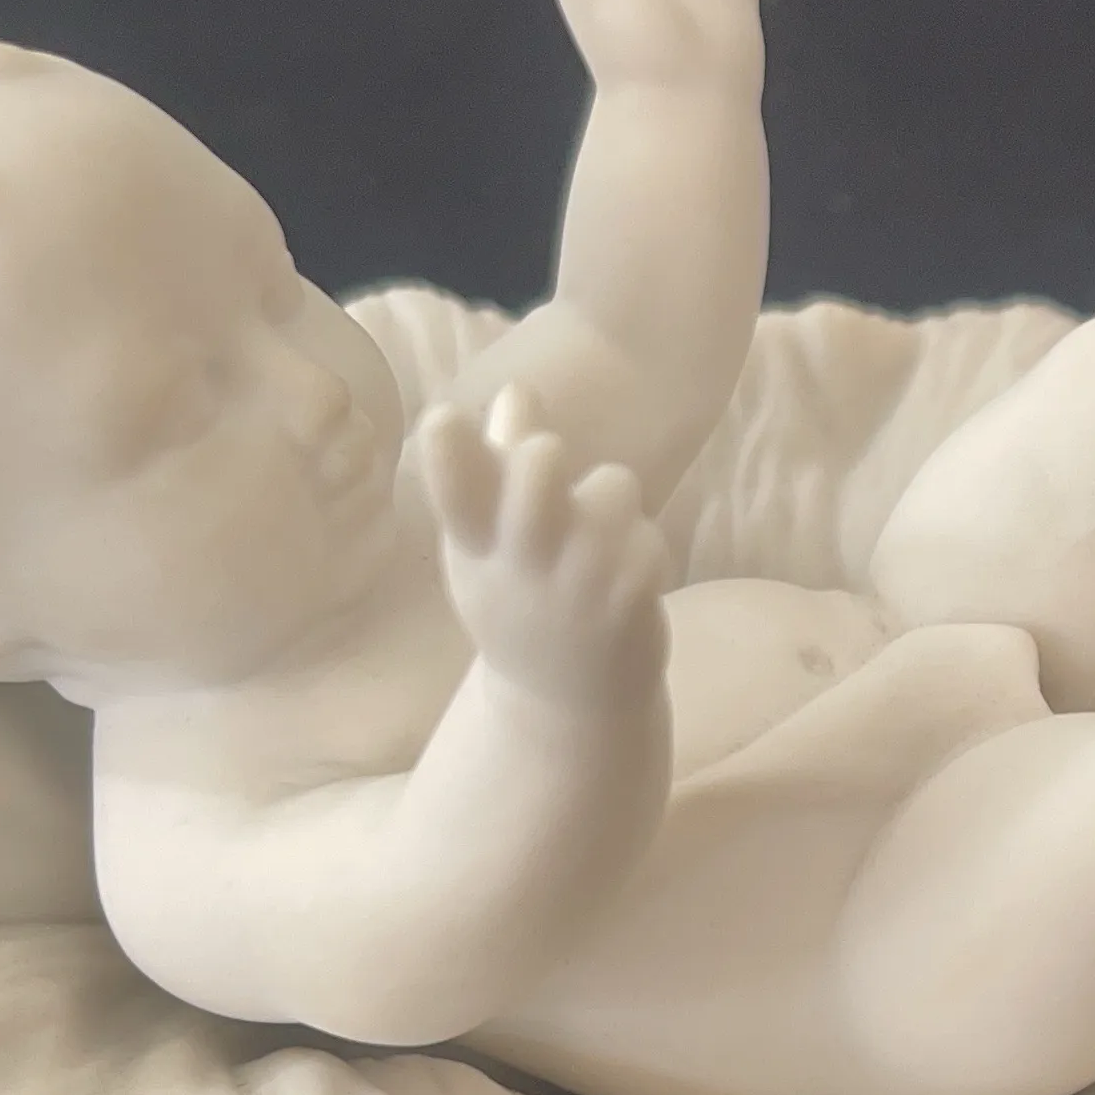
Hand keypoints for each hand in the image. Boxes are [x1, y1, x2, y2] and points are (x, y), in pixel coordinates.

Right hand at [416, 384, 670, 704]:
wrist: (568, 703)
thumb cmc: (525, 600)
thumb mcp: (494, 544)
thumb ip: (500, 465)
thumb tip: (517, 391)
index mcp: (475, 544)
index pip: (456, 493)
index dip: (450, 452)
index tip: (445, 420)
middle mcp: (519, 562)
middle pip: (540, 465)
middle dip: (549, 453)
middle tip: (548, 468)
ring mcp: (577, 582)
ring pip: (614, 486)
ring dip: (614, 503)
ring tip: (600, 544)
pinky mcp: (629, 601)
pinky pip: (649, 536)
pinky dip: (645, 552)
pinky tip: (626, 589)